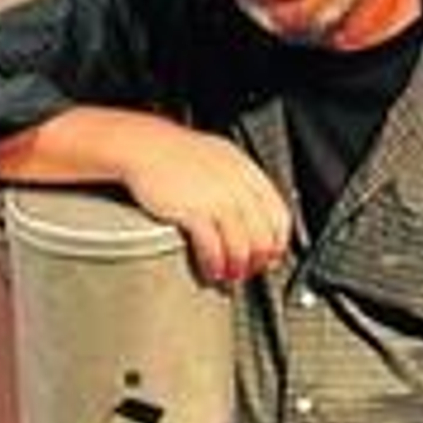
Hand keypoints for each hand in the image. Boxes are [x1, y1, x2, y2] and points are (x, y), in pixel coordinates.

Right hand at [115, 121, 291, 284]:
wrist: (142, 146)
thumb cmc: (175, 152)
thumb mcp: (219, 158)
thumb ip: (238, 182)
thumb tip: (251, 211)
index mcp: (247, 171)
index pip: (279, 215)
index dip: (278, 242)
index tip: (271, 256)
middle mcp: (236, 185)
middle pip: (262, 235)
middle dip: (258, 261)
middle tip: (249, 271)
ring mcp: (216, 198)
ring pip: (241, 245)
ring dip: (237, 268)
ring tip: (229, 276)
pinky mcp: (192, 211)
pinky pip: (212, 247)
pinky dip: (214, 264)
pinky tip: (210, 270)